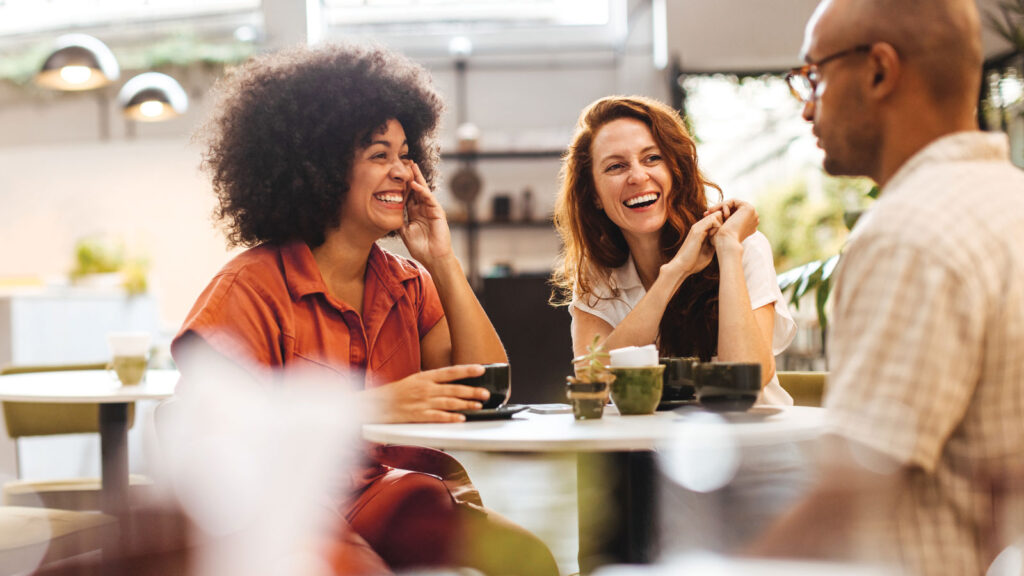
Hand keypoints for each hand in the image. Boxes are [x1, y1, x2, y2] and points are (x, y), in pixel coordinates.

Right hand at [366, 364, 490, 422]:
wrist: (375, 404)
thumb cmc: (395, 393)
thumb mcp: (414, 380)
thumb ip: (433, 382)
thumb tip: (453, 382)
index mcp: (425, 377)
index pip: (450, 372)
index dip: (467, 370)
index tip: (481, 369)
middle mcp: (425, 388)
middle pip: (454, 389)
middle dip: (472, 391)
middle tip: (486, 393)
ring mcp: (422, 402)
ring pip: (449, 403)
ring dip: (466, 404)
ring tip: (478, 405)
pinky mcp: (418, 416)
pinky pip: (438, 417)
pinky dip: (451, 418)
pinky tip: (461, 418)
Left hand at [400, 163, 453, 266]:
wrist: (433, 258)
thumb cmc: (421, 247)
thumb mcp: (404, 232)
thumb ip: (399, 221)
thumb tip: (387, 213)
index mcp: (415, 213)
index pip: (408, 195)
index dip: (402, 185)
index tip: (395, 175)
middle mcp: (423, 208)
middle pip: (416, 189)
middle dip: (412, 176)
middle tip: (406, 162)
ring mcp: (431, 209)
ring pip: (424, 190)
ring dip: (418, 179)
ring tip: (412, 167)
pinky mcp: (438, 212)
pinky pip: (429, 198)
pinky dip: (422, 191)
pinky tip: (415, 185)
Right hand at [663, 211, 721, 277]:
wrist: (682, 267)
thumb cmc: (694, 262)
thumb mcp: (709, 251)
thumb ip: (715, 243)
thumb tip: (725, 241)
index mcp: (701, 230)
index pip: (716, 218)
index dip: (724, 224)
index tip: (727, 235)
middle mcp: (699, 226)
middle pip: (717, 214)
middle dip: (725, 223)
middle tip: (726, 235)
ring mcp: (698, 227)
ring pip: (716, 215)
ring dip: (722, 225)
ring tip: (721, 238)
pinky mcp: (698, 230)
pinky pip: (713, 220)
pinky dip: (719, 227)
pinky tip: (717, 238)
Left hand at [706, 199, 757, 248]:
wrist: (727, 242)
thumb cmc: (721, 240)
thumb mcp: (721, 229)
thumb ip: (722, 221)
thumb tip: (716, 214)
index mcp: (749, 226)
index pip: (734, 214)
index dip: (720, 214)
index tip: (707, 215)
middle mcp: (753, 220)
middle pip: (733, 208)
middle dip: (718, 209)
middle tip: (706, 213)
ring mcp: (753, 214)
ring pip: (732, 204)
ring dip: (720, 208)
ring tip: (711, 213)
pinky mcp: (750, 208)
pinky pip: (733, 201)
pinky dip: (724, 206)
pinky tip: (722, 215)